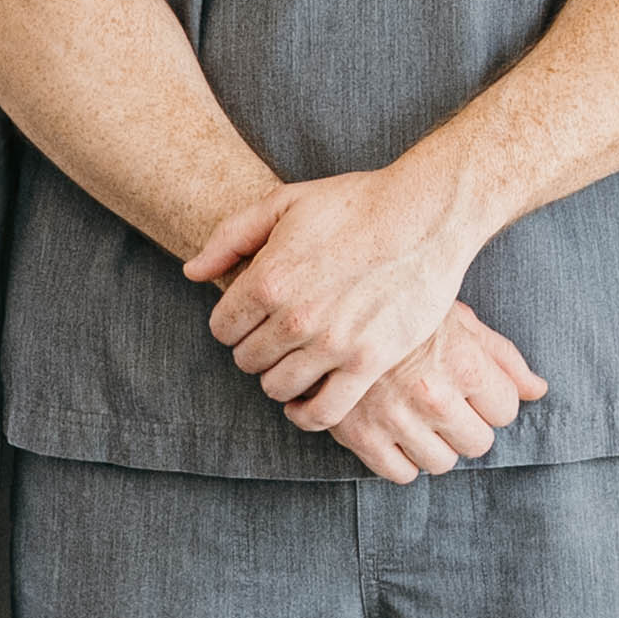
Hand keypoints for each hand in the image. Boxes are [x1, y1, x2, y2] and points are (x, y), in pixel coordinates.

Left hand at [191, 166, 481, 436]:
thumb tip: (193, 273)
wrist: (425, 215)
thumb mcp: (284, 203)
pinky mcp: (368, 363)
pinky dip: (307, 414)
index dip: (233, 323)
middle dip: (256, 349)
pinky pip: (323, 413)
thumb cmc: (355, 204)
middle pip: (247, 360)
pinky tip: (307, 401)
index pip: (222, 328)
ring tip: (296, 361)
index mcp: (268, 278)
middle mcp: (295, 317)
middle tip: (278, 337)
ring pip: (278, 388)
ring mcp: (333, 344)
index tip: (253, 318)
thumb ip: (230, 238)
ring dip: (281, 378)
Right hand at [322, 305, 548, 482]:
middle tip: (444, 404)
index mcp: (463, 362)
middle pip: (478, 444)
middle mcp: (433, 395)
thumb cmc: (403, 309)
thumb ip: (503, 357)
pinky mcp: (361, 437)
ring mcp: (396, 419)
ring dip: (435, 445)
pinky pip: (401, 474)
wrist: (332, 308)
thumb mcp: (459, 319)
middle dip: (466, 426)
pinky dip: (401, 460)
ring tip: (418, 417)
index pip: (506, 410)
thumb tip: (538, 390)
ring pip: (441, 464)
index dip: (491, 400)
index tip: (471, 388)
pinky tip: (394, 432)